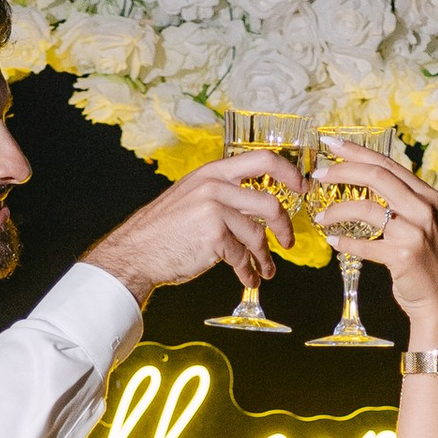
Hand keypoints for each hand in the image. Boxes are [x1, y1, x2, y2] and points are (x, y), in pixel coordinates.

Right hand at [87, 153, 304, 303]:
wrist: (136, 252)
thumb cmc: (164, 229)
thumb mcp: (192, 196)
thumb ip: (222, 193)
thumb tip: (257, 205)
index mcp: (212, 172)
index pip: (262, 159)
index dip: (289, 172)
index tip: (302, 186)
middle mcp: (215, 186)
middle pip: (269, 202)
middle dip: (284, 226)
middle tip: (288, 240)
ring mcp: (215, 210)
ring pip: (257, 234)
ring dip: (265, 257)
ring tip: (266, 269)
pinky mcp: (215, 236)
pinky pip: (243, 256)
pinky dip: (249, 271)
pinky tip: (249, 278)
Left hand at [312, 143, 437, 342]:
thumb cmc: (426, 261)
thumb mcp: (421, 223)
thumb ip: (401, 202)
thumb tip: (363, 181)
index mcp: (427, 196)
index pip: (387, 164)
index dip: (356, 151)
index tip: (331, 144)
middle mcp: (423, 209)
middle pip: (376, 176)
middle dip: (342, 171)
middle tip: (318, 174)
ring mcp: (415, 232)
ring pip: (366, 209)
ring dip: (337, 211)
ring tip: (320, 216)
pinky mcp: (404, 257)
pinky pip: (364, 245)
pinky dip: (345, 243)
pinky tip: (333, 242)